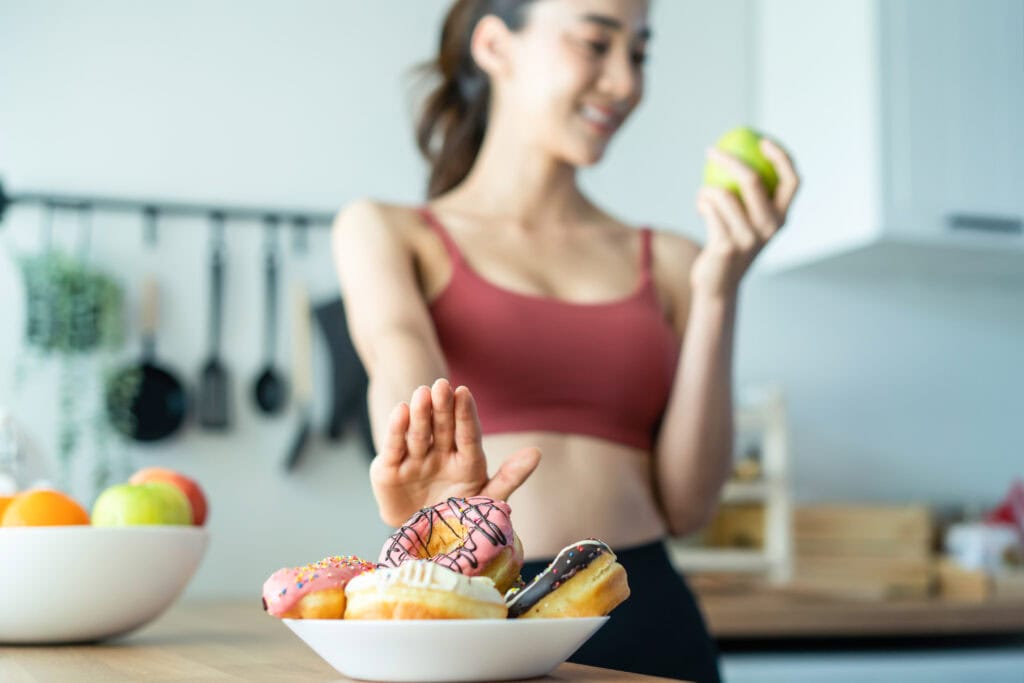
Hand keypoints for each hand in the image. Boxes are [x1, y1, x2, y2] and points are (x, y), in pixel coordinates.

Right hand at [369, 378, 541, 526]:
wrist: (422, 545)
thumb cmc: (458, 520)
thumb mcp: (486, 501)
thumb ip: (509, 477)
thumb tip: (537, 452)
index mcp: (467, 460)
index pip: (468, 434)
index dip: (465, 414)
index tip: (463, 392)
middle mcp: (440, 454)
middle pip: (442, 427)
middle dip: (442, 407)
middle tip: (442, 385)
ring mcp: (414, 460)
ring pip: (419, 433)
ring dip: (420, 413)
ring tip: (422, 394)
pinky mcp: (388, 469)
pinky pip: (394, 447)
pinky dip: (396, 429)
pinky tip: (400, 410)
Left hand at [691, 137, 799, 297]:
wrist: (718, 285)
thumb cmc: (731, 245)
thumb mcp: (749, 221)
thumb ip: (751, 196)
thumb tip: (739, 153)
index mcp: (781, 217)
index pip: (792, 181)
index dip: (781, 157)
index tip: (762, 141)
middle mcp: (770, 227)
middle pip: (753, 179)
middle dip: (730, 159)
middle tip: (713, 151)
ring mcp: (749, 238)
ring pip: (723, 193)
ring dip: (706, 189)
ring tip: (704, 197)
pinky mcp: (727, 246)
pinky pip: (708, 208)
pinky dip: (701, 202)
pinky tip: (700, 208)